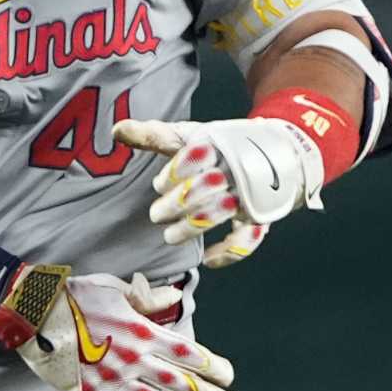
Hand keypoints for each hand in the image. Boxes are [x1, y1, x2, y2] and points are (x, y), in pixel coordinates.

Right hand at [0, 265, 234, 390]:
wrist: (32, 311)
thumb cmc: (73, 295)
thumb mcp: (113, 288)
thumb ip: (147, 298)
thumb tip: (176, 297)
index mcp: (142, 331)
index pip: (190, 354)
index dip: (214, 367)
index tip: (228, 377)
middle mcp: (134, 360)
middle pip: (182, 384)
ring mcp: (112, 381)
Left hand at [114, 116, 323, 268]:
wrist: (275, 152)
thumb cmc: (219, 146)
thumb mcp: (188, 136)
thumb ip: (153, 136)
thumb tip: (116, 130)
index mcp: (216, 145)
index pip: (193, 157)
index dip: (173, 173)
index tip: (158, 185)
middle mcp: (235, 168)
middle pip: (204, 187)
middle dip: (176, 204)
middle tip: (156, 215)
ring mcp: (249, 194)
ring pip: (221, 213)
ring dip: (192, 227)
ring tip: (170, 236)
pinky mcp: (260, 215)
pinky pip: (249, 238)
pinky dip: (229, 252)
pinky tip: (207, 259)